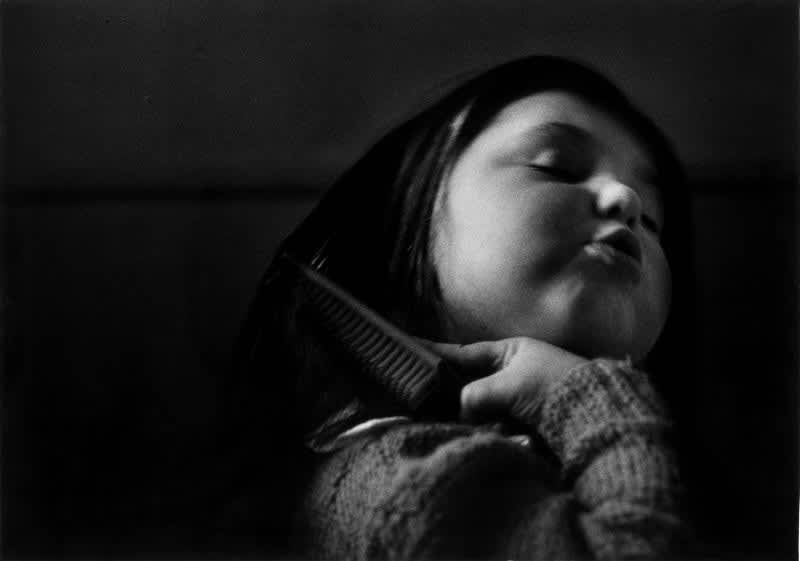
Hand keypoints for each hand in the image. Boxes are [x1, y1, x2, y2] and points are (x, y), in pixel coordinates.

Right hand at [426, 338, 586, 425]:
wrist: (597, 415)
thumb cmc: (556, 388)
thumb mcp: (510, 385)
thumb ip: (476, 395)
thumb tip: (461, 411)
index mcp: (510, 352)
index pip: (464, 353)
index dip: (437, 352)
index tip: (409, 347)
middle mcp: (511, 373)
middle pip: (469, 385)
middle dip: (457, 397)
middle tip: (432, 402)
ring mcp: (518, 398)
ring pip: (480, 409)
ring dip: (479, 419)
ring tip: (489, 424)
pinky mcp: (524, 422)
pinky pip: (496, 425)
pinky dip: (496, 431)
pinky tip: (505, 435)